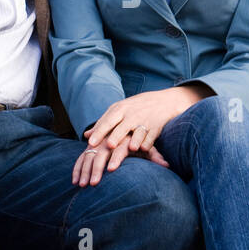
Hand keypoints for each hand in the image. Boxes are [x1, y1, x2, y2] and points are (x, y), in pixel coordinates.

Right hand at [72, 132, 169, 186]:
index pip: (118, 149)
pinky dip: (77, 168)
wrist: (128, 123)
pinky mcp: (91, 148)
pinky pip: (81, 158)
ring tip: (82, 185)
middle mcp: (108, 139)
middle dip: (96, 169)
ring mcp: (98, 144)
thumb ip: (156, 156)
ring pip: (88, 156)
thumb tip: (167, 165)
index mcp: (123, 138)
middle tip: (94, 183)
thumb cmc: (140, 139)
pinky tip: (75, 181)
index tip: (111, 170)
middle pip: (100, 153)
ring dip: (84, 171)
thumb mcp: (148, 147)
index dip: (115, 159)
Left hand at [85, 85, 212, 154]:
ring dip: (135, 139)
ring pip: (139, 131)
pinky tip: (145, 149)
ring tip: (131, 148)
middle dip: (116, 136)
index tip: (91, 142)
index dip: (100, 132)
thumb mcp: (118, 111)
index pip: (108, 121)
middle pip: (122, 127)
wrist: (162, 101)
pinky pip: (152, 135)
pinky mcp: (157, 127)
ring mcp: (145, 120)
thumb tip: (86, 136)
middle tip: (109, 146)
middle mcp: (132, 115)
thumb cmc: (134, 108)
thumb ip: (103, 123)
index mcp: (120, 110)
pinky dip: (149, 142)